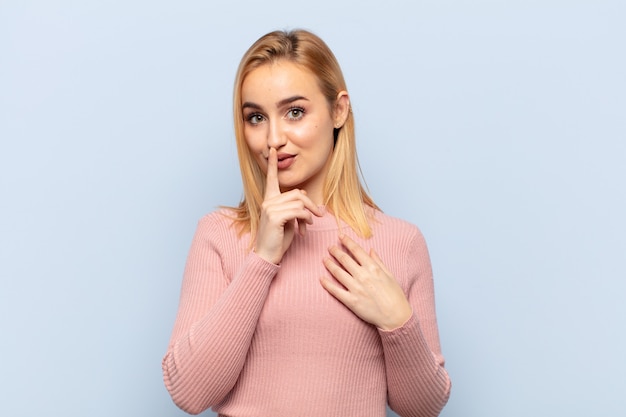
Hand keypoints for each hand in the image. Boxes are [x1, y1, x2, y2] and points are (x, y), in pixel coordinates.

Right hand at [254, 148, 322, 264]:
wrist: (267, 255)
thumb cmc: (277, 238)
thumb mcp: (288, 219)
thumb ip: (294, 206)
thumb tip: (303, 194)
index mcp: (269, 200)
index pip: (271, 179)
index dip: (273, 165)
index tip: (272, 151)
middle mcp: (268, 202)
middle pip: (297, 193)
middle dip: (311, 204)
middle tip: (318, 216)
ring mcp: (270, 208)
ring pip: (299, 202)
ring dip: (310, 214)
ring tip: (309, 224)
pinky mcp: (275, 217)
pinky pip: (298, 211)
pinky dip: (306, 219)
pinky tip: (305, 228)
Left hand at [320, 234, 412, 329]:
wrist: (395, 316)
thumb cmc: (395, 295)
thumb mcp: (390, 275)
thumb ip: (379, 261)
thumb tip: (371, 250)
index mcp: (373, 268)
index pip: (356, 250)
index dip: (347, 241)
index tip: (340, 236)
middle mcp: (363, 276)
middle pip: (344, 259)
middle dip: (335, 251)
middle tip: (330, 247)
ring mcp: (356, 288)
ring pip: (338, 272)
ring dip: (329, 264)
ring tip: (324, 259)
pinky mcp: (351, 301)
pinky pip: (335, 290)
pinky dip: (327, 284)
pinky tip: (321, 279)